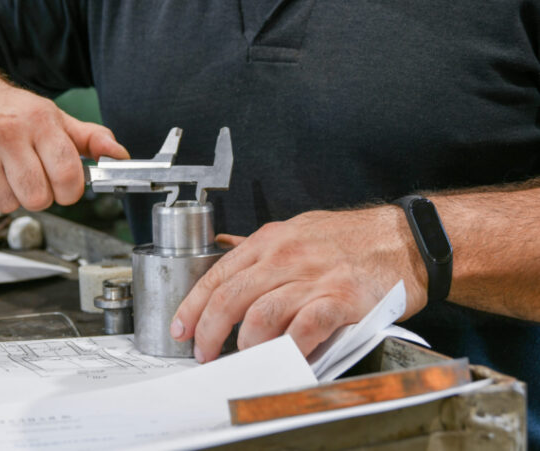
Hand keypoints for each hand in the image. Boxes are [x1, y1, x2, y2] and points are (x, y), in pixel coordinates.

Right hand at [0, 83, 128, 213]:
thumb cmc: (7, 110)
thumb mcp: (53, 117)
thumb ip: (90, 139)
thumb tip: (119, 156)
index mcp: (38, 120)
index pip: (67, 176)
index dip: (70, 191)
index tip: (64, 187)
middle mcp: (5, 132)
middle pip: (38, 198)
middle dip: (38, 195)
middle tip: (29, 177)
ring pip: (7, 205)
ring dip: (8, 197)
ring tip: (1, 172)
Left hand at [170, 206, 427, 362]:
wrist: (403, 239)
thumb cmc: (350, 238)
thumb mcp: (297, 229)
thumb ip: (263, 249)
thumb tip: (227, 254)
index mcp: (270, 241)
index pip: (218, 275)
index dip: (193, 305)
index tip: (183, 327)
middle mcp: (286, 256)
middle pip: (231, 298)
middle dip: (210, 331)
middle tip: (205, 353)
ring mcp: (313, 277)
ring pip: (261, 315)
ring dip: (246, 344)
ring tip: (244, 357)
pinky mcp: (341, 298)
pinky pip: (305, 328)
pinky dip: (290, 348)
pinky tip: (285, 357)